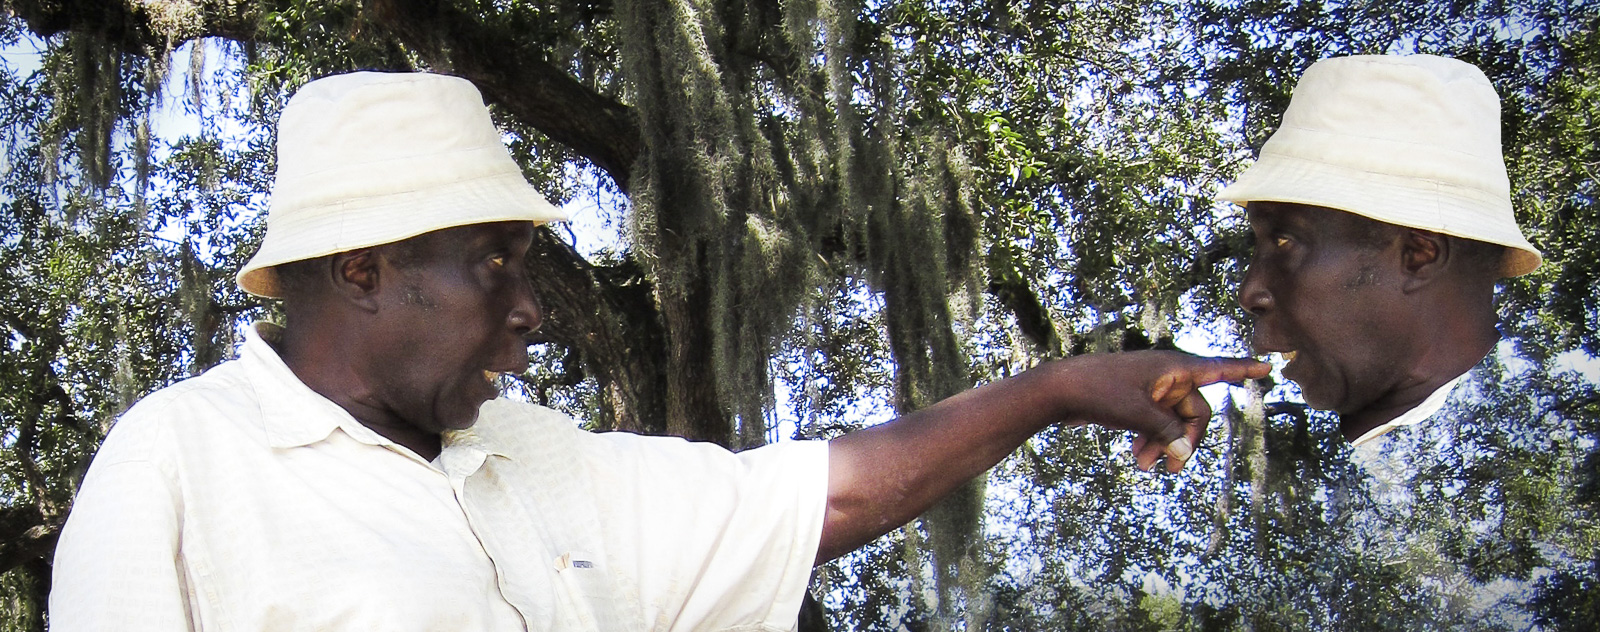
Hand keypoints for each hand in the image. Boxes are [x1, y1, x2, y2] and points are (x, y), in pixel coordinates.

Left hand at [1053, 351, 1268, 472]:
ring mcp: (1152, 389)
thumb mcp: (1138, 415)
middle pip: (1195, 412)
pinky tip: (1139, 457)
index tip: (1269, 366)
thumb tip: (1185, 454)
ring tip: (1146, 466)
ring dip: (1165, 445)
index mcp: (1174, 368)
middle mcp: (1167, 376)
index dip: (1244, 370)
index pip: (1218, 369)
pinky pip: (1157, 424)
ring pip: (1173, 423)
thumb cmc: (1099, 392)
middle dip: (1185, 440)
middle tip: (1170, 470)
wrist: (1059, 390)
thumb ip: (1167, 433)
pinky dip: (1152, 441)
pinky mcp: (1137, 402)